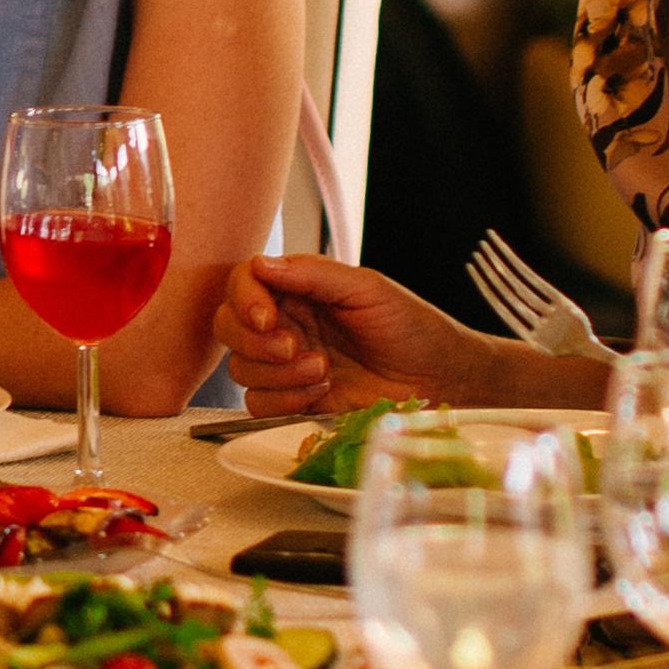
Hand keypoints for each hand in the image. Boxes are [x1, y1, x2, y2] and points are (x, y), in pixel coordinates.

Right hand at [216, 255, 501, 416]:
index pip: (243, 283)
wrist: (440, 380)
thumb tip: (261, 264)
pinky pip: (258, 403)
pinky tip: (321, 392)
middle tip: (294, 346)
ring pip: (240, 368)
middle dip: (253, 340)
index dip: (244, 299)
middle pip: (227, 326)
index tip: (266, 317)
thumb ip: (313, 274)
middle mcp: (286, 324)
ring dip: (278, 372)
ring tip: (324, 369)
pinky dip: (284, 399)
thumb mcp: (368, 290)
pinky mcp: (294, 401)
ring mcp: (287, 365)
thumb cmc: (413, 328)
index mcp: (300, 289)